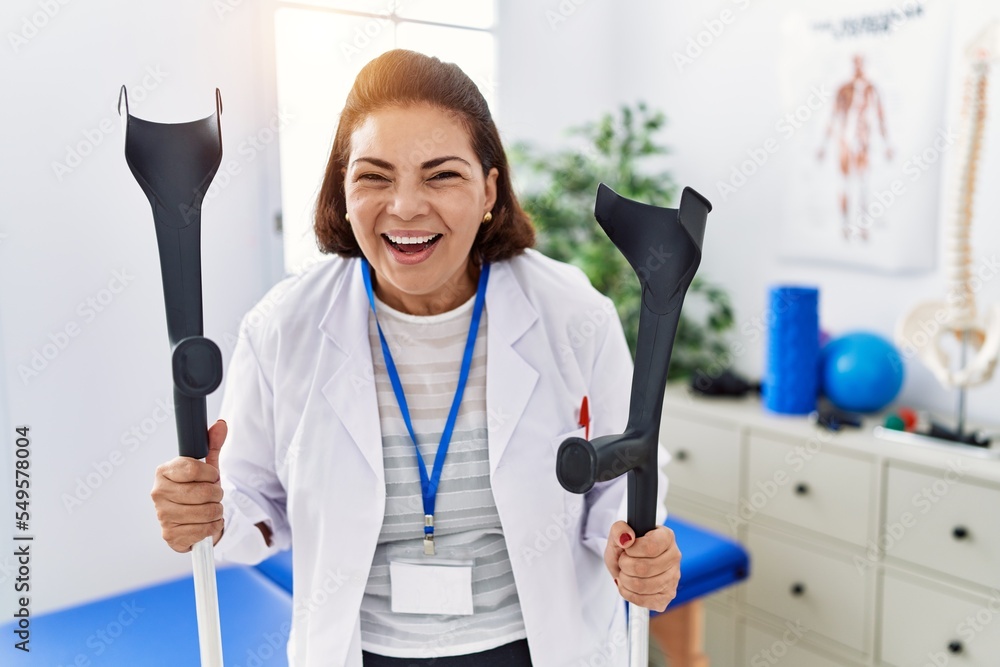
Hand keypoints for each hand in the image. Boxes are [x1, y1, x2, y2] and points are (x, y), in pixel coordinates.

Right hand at [150, 419, 226, 552]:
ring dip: (217, 511)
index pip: (193, 468)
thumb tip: (221, 424)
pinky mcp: (170, 536)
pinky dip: (213, 526)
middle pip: (203, 492)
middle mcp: (158, 493)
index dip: (211, 474)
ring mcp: (162, 516)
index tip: (212, 476)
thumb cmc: (198, 491)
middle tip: (214, 495)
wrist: (193, 522)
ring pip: (207, 512)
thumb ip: (212, 446)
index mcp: (163, 472)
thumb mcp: (206, 469)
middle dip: (217, 494)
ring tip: (211, 508)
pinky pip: (204, 530)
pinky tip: (206, 523)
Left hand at [604, 521, 680, 611]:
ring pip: (642, 586)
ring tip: (624, 573)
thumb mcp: (617, 534)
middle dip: (625, 566)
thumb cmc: (624, 548)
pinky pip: (644, 601)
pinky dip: (628, 594)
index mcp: (666, 536)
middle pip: (644, 568)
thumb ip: (619, 530)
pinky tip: (627, 585)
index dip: (632, 550)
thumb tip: (627, 538)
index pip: (651, 547)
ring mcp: (673, 578)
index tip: (627, 549)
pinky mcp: (667, 596)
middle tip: (623, 562)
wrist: (625, 564)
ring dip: (625, 580)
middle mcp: (674, 557)